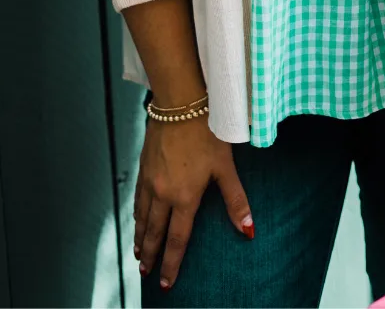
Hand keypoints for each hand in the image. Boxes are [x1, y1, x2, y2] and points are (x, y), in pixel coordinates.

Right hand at [134, 115, 253, 290]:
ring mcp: (150, 180)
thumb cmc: (207, 130)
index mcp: (184, 197)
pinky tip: (137, 216)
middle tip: (145, 272)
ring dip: (140, 237)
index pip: (177, 239)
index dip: (172, 263)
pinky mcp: (144, 166)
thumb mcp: (225, 166)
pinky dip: (136, 213)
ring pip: (142, 216)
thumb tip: (248, 230)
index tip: (166, 282)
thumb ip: (235, 200)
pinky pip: (137, 197)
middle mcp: (163, 193)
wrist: (179, 102)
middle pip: (154, 232)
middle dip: (150, 255)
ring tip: (138, 253)